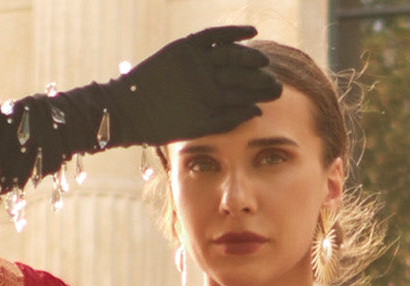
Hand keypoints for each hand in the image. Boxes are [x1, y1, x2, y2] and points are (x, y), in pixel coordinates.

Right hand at [102, 27, 281, 146]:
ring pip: (229, 55)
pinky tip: (251, 33)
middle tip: (275, 79)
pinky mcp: (187, 47)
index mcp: (213, 99)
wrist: (130, 110)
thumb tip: (256, 112)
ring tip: (263, 59)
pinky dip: (231, 34)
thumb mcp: (199, 127)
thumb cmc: (162, 126)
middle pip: (239, 73)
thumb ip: (226, 120)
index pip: (242, 92)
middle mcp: (209, 79)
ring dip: (248, 55)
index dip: (260, 91)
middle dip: (258, 75)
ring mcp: (200, 62)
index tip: (279, 93)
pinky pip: (213, 37)